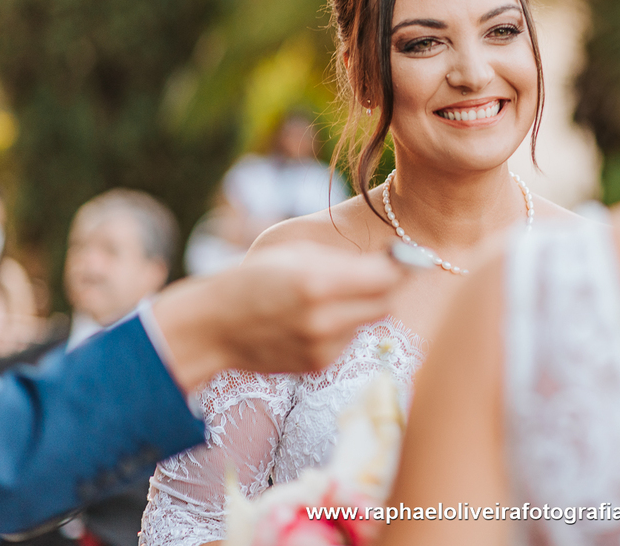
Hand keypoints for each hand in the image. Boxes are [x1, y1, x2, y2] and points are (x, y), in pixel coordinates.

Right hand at [151, 242, 402, 389]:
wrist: (215, 326)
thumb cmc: (255, 278)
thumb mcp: (298, 254)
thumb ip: (345, 261)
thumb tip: (391, 264)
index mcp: (318, 282)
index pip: (386, 278)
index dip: (401, 267)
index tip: (404, 258)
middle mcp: (324, 319)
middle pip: (386, 303)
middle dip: (387, 287)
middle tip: (377, 273)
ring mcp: (322, 347)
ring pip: (368, 323)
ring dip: (361, 307)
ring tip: (329, 297)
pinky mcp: (319, 366)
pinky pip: (349, 340)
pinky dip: (343, 327)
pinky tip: (314, 318)